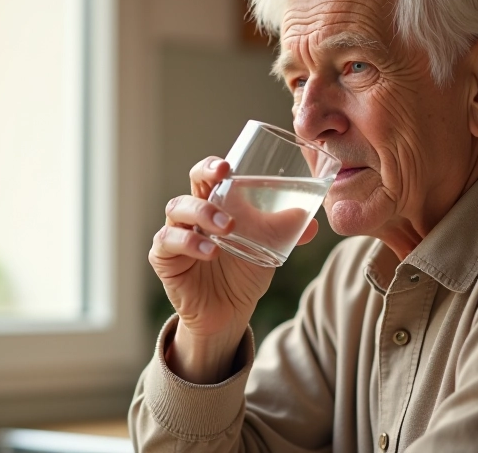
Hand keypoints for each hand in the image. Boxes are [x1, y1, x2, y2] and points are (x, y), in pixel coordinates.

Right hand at [149, 156, 317, 382]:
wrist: (228, 312)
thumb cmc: (243, 271)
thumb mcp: (268, 249)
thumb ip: (287, 233)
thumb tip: (312, 223)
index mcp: (215, 203)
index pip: (208, 174)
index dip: (213, 165)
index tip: (228, 166)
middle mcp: (192, 213)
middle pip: (191, 182)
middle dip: (204, 175)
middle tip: (224, 178)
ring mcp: (176, 233)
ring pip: (177, 208)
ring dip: (202, 212)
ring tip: (227, 227)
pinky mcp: (165, 258)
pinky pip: (168, 241)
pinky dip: (189, 242)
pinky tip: (211, 251)